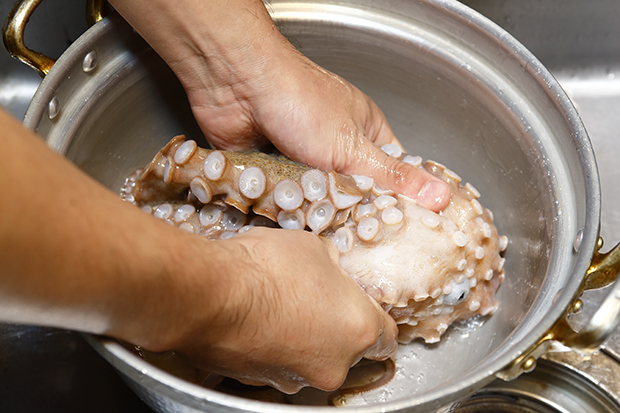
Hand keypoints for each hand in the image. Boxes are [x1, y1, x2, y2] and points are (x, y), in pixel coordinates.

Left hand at [110, 0, 450, 211]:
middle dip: (348, 217)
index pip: (390, 176)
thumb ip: (394, 178)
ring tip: (319, 239)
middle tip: (354, 245)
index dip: (394, 205)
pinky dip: (283, 213)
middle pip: (350, 195)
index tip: (397, 235)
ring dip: (312, 216)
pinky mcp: (270, 173)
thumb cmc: (300, 101)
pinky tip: (287, 227)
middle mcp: (332, 147)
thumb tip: (441, 197)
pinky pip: (282, 204)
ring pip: (314, 203)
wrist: (236, 85)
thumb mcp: (355, 147)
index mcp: (364, 133)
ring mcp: (299, 160)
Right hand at [165, 227, 397, 393]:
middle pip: (348, 351)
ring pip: (311, 360)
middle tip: (314, 299)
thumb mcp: (315, 247)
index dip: (375, 318)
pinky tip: (258, 321)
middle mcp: (333, 365)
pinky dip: (273, 348)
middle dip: (334, 326)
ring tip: (278, 307)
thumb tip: (331, 271)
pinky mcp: (261, 384)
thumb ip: (334, 267)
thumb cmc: (264, 267)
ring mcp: (295, 380)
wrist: (208, 293)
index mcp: (358, 329)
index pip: (388, 337)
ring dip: (302, 339)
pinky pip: (278, 365)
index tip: (364, 308)